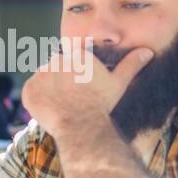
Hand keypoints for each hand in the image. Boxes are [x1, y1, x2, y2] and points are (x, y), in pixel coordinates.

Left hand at [21, 43, 153, 139]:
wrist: (82, 126)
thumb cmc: (102, 105)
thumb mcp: (118, 84)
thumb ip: (131, 65)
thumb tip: (147, 51)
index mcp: (77, 55)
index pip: (74, 62)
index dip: (78, 77)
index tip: (83, 89)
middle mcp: (56, 60)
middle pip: (58, 68)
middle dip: (63, 81)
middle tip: (74, 99)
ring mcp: (40, 76)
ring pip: (44, 79)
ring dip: (50, 89)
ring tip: (63, 105)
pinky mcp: (29, 91)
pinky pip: (32, 93)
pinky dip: (39, 100)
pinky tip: (52, 109)